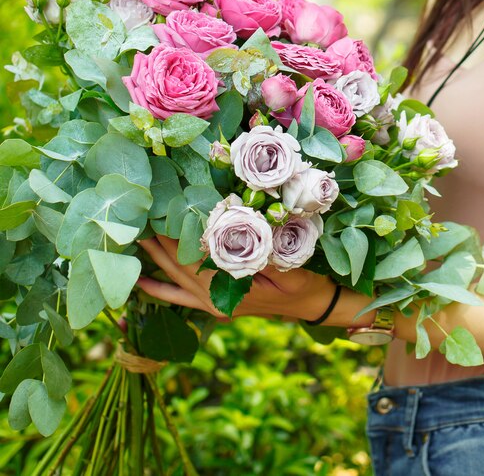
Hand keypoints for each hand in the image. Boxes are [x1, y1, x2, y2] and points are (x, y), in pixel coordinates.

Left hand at [137, 235, 336, 321]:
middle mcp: (216, 300)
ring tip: (134, 239)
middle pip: (179, 267)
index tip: (163, 213)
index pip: (197, 259)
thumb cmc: (306, 285)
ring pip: (175, 281)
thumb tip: (238, 235)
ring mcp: (212, 305)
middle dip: (159, 243)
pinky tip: (140, 281)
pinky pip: (180, 298)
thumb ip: (266, 257)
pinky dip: (159, 289)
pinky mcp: (214, 305)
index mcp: (234, 290)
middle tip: (139, 218)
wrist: (313, 306)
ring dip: (154, 260)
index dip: (178, 237)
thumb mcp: (293, 269)